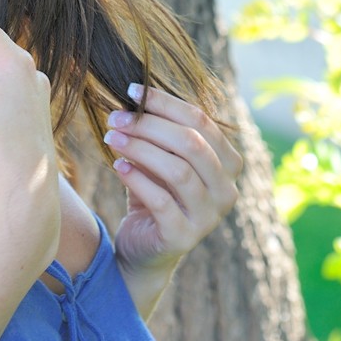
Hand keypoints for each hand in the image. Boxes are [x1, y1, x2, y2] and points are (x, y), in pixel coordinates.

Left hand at [103, 84, 243, 278]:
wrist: (144, 249)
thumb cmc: (155, 194)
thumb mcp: (161, 158)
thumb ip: (159, 131)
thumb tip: (135, 94)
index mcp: (228, 163)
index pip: (201, 121)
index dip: (165, 103)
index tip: (132, 90)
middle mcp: (227, 190)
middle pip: (192, 144)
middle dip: (149, 125)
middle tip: (115, 117)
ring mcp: (209, 217)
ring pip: (178, 171)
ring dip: (140, 148)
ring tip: (111, 138)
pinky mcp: (184, 237)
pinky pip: (161, 201)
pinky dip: (137, 179)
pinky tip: (117, 165)